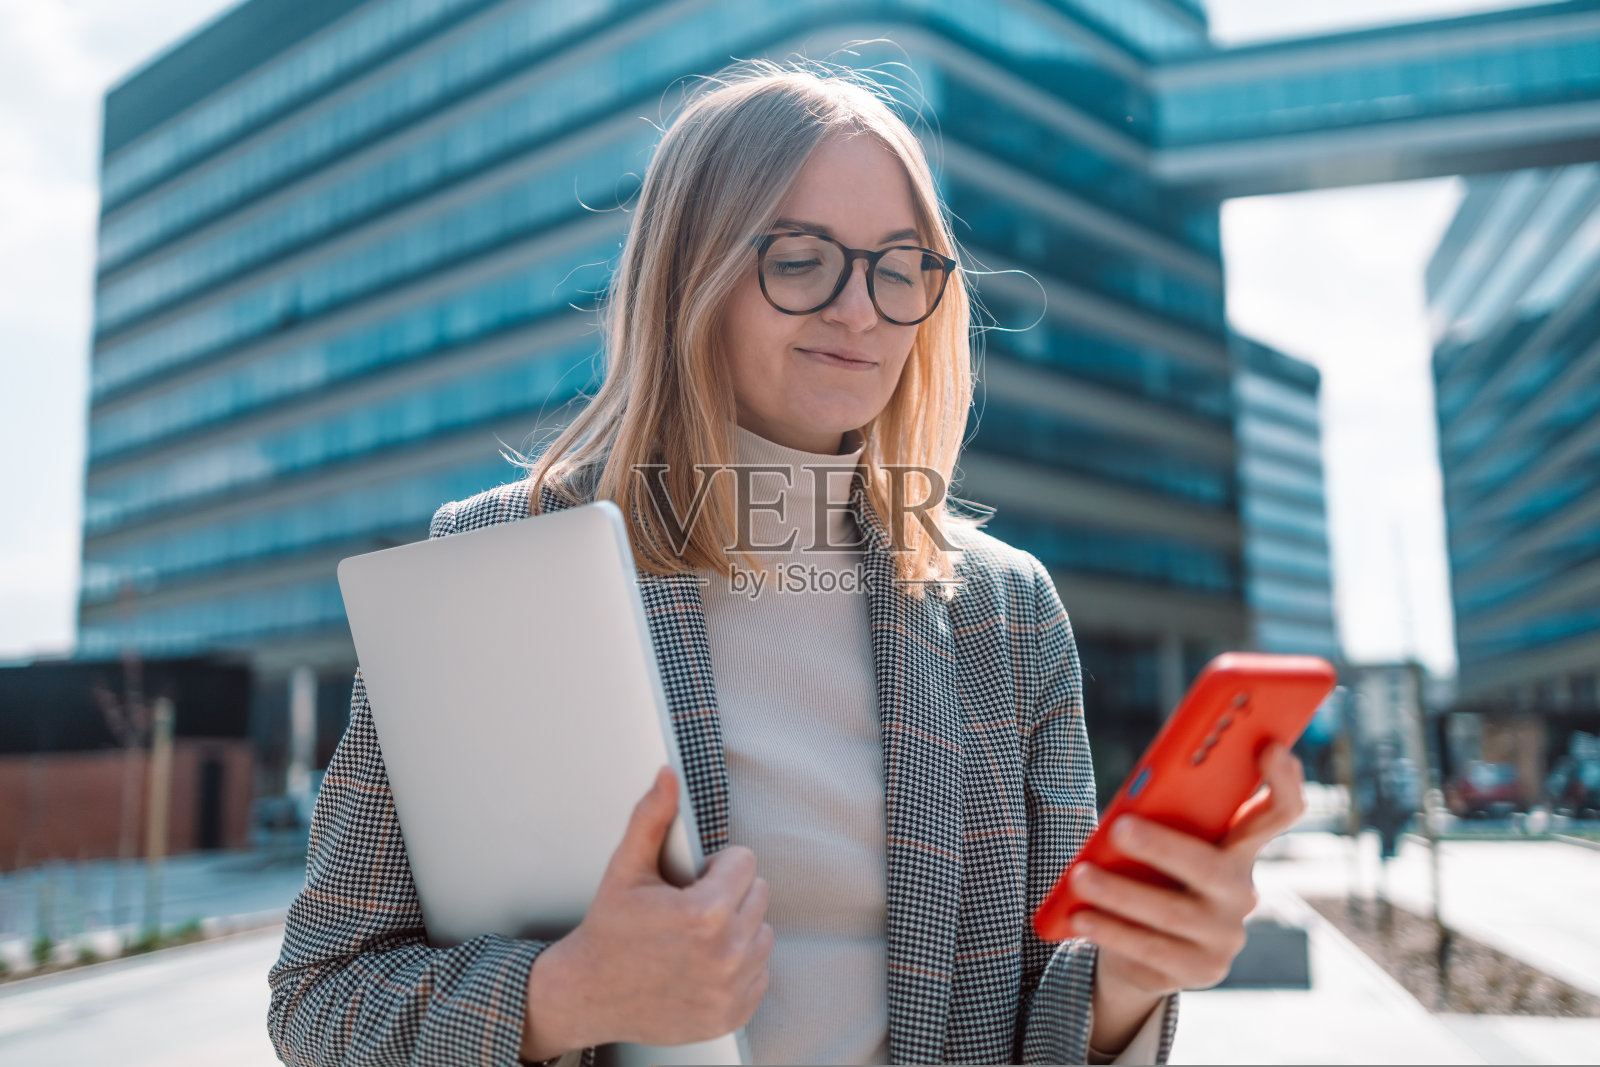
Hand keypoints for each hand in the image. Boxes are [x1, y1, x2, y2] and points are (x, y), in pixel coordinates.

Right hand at [520, 766, 773, 1059]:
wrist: (589, 993)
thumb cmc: (610, 929)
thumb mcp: (626, 868)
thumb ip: (652, 816)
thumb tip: (668, 775)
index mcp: (705, 914)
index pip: (746, 861)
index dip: (716, 866)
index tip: (692, 881)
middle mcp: (725, 954)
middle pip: (759, 894)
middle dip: (728, 895)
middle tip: (689, 909)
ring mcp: (730, 989)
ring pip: (763, 933)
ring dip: (738, 930)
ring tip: (697, 937)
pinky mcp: (733, 1013)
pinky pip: (760, 973)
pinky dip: (739, 968)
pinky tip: (703, 965)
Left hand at [1070, 741, 1306, 998]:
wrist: (1145, 951)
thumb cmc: (1150, 875)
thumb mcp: (1161, 841)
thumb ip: (1163, 819)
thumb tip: (1129, 807)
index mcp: (1240, 847)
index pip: (1278, 812)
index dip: (1284, 780)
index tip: (1269, 746)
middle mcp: (1243, 890)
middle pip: (1210, 865)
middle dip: (1163, 846)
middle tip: (1119, 828)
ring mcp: (1226, 934)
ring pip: (1171, 911)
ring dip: (1119, 892)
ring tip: (1080, 876)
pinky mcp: (1203, 969)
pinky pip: (1152, 947)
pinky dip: (1110, 929)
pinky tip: (1079, 916)